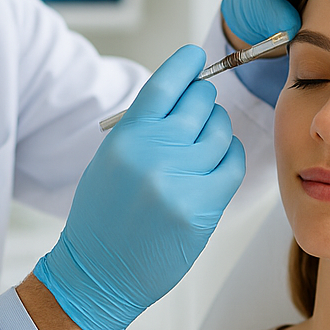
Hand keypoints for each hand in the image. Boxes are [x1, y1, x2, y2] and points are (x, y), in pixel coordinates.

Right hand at [33, 45, 245, 329]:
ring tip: (203, 146)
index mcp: (126, 136)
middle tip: (199, 113)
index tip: (196, 57)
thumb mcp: (111, 159)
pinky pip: (231, 163)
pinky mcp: (202, 207)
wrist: (98, 272)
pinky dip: (228, 157)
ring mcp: (180, 179)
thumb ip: (145, 127)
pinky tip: (216, 163)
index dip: (185, 65)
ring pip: (220, 131)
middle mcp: (153, 152)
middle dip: (203, 104)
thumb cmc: (103, 215)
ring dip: (217, 132)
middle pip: (199, 103)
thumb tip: (185, 95)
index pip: (165, 84)